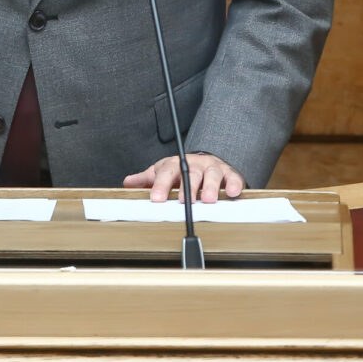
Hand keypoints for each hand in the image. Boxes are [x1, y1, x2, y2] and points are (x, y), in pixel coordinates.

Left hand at [123, 153, 244, 203]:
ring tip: (208, 200)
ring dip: (211, 187)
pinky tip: (233, 193)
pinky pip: (233, 177)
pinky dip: (234, 185)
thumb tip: (127, 183)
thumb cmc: (181, 170)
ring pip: (212, 174)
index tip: (156, 199)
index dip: (160, 186)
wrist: (205, 160)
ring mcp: (212, 168)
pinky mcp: (229, 173)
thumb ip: (146, 179)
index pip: (166, 173)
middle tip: (184, 201)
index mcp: (175, 164)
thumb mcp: (162, 172)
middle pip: (190, 173)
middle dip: (188, 188)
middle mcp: (195, 164)